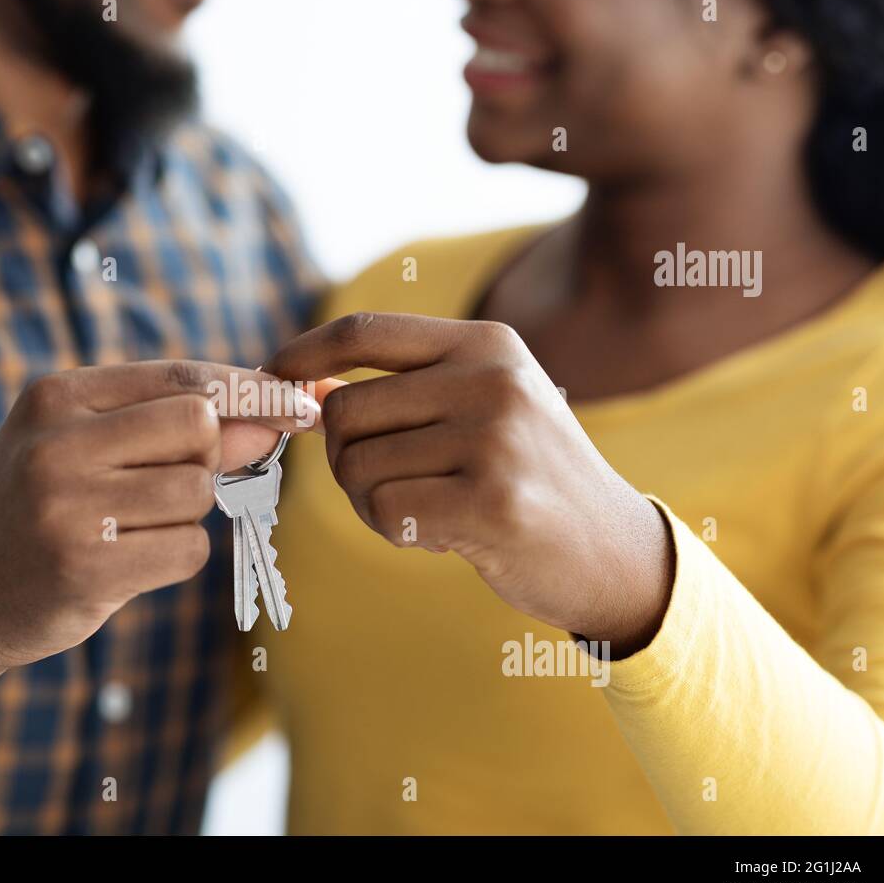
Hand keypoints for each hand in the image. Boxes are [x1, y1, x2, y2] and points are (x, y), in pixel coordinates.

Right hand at [0, 360, 315, 668]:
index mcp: (58, 397)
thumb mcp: (85, 445)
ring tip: (130, 526)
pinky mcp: (84, 568)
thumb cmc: (38, 507)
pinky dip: (175, 557)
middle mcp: (58, 444)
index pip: (182, 378)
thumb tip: (275, 417)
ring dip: (186, 515)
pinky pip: (189, 551)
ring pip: (198, 492)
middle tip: (168, 482)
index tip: (301, 403)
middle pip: (199, 428)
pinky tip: (126, 561)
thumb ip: (172, 427)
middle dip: (209, 456)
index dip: (253, 392)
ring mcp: (69, 507)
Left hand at [265, 314, 673, 654]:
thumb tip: (307, 388)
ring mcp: (495, 438)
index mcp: (486, 344)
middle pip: (345, 410)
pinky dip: (395, 532)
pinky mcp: (492, 501)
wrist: (612, 551)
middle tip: (392, 487)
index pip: (365, 330)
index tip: (271, 379)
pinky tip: (443, 535)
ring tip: (429, 511)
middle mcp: (492, 379)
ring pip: (356, 466)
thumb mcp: (483, 408)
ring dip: (372, 502)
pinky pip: (384, 511)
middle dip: (345, 459)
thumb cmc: (530, 478)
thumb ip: (405, 391)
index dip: (304, 354)